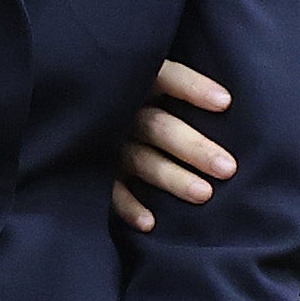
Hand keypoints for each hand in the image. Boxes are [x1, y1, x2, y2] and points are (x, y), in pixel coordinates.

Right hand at [111, 58, 236, 232]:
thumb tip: (231, 97)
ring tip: (205, 194)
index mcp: (140, 81)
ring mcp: (108, 142)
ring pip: (142, 160)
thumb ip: (182, 83)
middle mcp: (123, 110)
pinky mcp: (98, 169)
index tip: (225, 102)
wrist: (68, 115)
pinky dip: (128, 207)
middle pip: (159, 127)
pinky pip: (111, 191)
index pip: (167, 78)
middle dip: (194, 148)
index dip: (192, 88)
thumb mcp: (156, 80)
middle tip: (227, 168)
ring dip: (172, 178)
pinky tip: (150, 223)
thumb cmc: (148, 99)